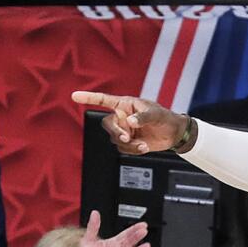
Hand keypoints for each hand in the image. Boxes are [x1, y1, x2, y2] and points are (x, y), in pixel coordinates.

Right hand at [71, 90, 188, 154]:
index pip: (103, 100)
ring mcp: (124, 130)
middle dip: (116, 132)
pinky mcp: (128, 142)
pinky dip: (133, 150)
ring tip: (143, 145)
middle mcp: (121, 116)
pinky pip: (123, 148)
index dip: (89, 98)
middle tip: (127, 137)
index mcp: (124, 104)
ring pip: (115, 139)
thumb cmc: (164, 117)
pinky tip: (143, 147)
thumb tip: (130, 122)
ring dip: (128, 144)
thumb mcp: (155, 114)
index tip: (74, 96)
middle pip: (107, 125)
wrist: (172, 134)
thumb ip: (142, 117)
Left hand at [72, 211, 150, 246]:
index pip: (125, 234)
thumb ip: (92, 227)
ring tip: (146, 246)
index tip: (142, 224)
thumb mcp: (86, 241)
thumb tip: (95, 213)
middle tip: (144, 231)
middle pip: (129, 243)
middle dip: (137, 237)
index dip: (133, 229)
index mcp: (111, 244)